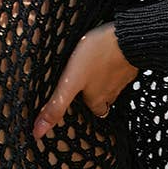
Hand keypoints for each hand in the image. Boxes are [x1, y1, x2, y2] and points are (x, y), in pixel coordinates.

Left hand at [32, 23, 139, 138]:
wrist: (128, 36)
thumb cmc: (98, 55)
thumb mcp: (70, 82)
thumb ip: (56, 106)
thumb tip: (38, 132)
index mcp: (97, 99)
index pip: (91, 110)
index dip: (82, 105)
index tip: (75, 101)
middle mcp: (112, 92)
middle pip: (103, 99)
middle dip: (95, 93)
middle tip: (85, 85)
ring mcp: (123, 77)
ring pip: (112, 84)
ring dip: (104, 80)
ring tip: (93, 70)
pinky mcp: (129, 62)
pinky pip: (121, 70)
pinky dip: (114, 67)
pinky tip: (108, 57)